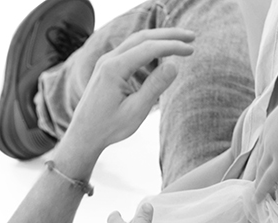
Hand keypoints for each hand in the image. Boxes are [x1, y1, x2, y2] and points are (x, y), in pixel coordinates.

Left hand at [61, 29, 195, 162]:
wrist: (84, 133)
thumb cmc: (110, 126)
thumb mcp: (136, 110)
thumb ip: (155, 86)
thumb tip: (174, 66)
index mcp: (114, 69)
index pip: (148, 48)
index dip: (172, 46)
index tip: (192, 49)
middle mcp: (108, 60)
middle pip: (142, 38)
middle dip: (168, 35)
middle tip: (192, 36)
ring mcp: (107, 61)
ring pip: (136, 42)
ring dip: (159, 40)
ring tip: (180, 43)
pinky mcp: (108, 67)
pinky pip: (131, 52)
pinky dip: (149, 50)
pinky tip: (161, 59)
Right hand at [253, 89, 277, 201]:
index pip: (268, 180)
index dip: (261, 191)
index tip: (255, 201)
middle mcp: (270, 149)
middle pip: (260, 170)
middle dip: (257, 182)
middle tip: (254, 192)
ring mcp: (266, 137)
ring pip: (258, 157)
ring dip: (257, 169)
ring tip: (257, 178)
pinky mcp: (266, 127)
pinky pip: (260, 145)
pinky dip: (260, 154)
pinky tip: (263, 158)